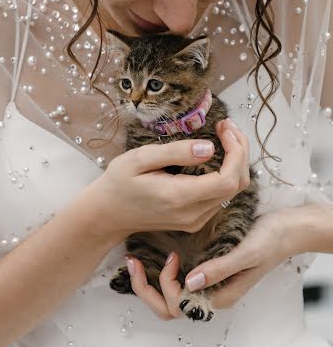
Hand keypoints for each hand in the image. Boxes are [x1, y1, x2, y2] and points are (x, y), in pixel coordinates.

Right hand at [88, 117, 248, 245]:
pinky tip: (217, 155)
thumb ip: (175, 153)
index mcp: (179, 197)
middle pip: (237, 185)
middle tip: (227, 126)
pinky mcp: (195, 220)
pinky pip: (222, 196)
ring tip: (223, 135)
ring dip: (235, 161)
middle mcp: (192, 214)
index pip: (228, 180)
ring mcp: (196, 220)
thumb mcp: (139, 159)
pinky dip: (227, 173)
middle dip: (240, 152)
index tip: (224, 128)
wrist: (108, 214)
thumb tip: (210, 148)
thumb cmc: (119, 182)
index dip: (236, 152)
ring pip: (233, 191)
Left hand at [126, 210, 288, 319]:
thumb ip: (219, 269)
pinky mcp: (205, 270)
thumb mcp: (246, 253)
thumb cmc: (270, 240)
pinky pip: (176, 280)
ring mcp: (207, 284)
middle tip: (132, 262)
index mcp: (218, 297)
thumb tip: (189, 283)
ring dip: (149, 283)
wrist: (286, 229)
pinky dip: (159, 272)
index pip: (178, 305)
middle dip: (145, 290)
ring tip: (136, 260)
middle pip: (167, 308)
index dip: (167, 283)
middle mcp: (210, 294)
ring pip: (169, 297)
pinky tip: (152, 254)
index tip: (173, 255)